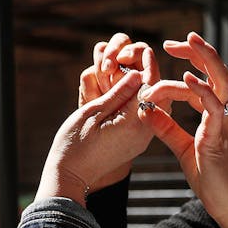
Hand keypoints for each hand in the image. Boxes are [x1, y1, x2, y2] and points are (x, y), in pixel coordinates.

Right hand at [75, 33, 161, 186]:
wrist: (70, 176)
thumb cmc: (74, 144)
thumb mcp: (92, 113)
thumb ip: (117, 93)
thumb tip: (137, 74)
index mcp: (134, 123)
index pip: (150, 87)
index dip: (146, 66)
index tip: (139, 51)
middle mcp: (144, 133)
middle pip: (157, 96)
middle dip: (147, 75)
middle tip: (133, 59)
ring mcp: (142, 140)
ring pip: (154, 105)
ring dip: (143, 87)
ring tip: (130, 72)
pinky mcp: (137, 143)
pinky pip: (146, 116)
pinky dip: (139, 101)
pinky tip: (130, 91)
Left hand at [139, 32, 227, 227]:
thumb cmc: (211, 180)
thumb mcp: (183, 149)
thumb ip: (166, 128)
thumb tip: (146, 109)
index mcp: (217, 116)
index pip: (207, 79)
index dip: (192, 61)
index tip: (171, 49)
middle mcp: (226, 115)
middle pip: (218, 72)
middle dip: (200, 51)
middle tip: (178, 39)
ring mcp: (226, 124)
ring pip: (222, 81)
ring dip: (206, 60)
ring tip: (189, 42)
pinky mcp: (221, 138)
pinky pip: (215, 108)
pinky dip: (202, 91)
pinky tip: (187, 79)